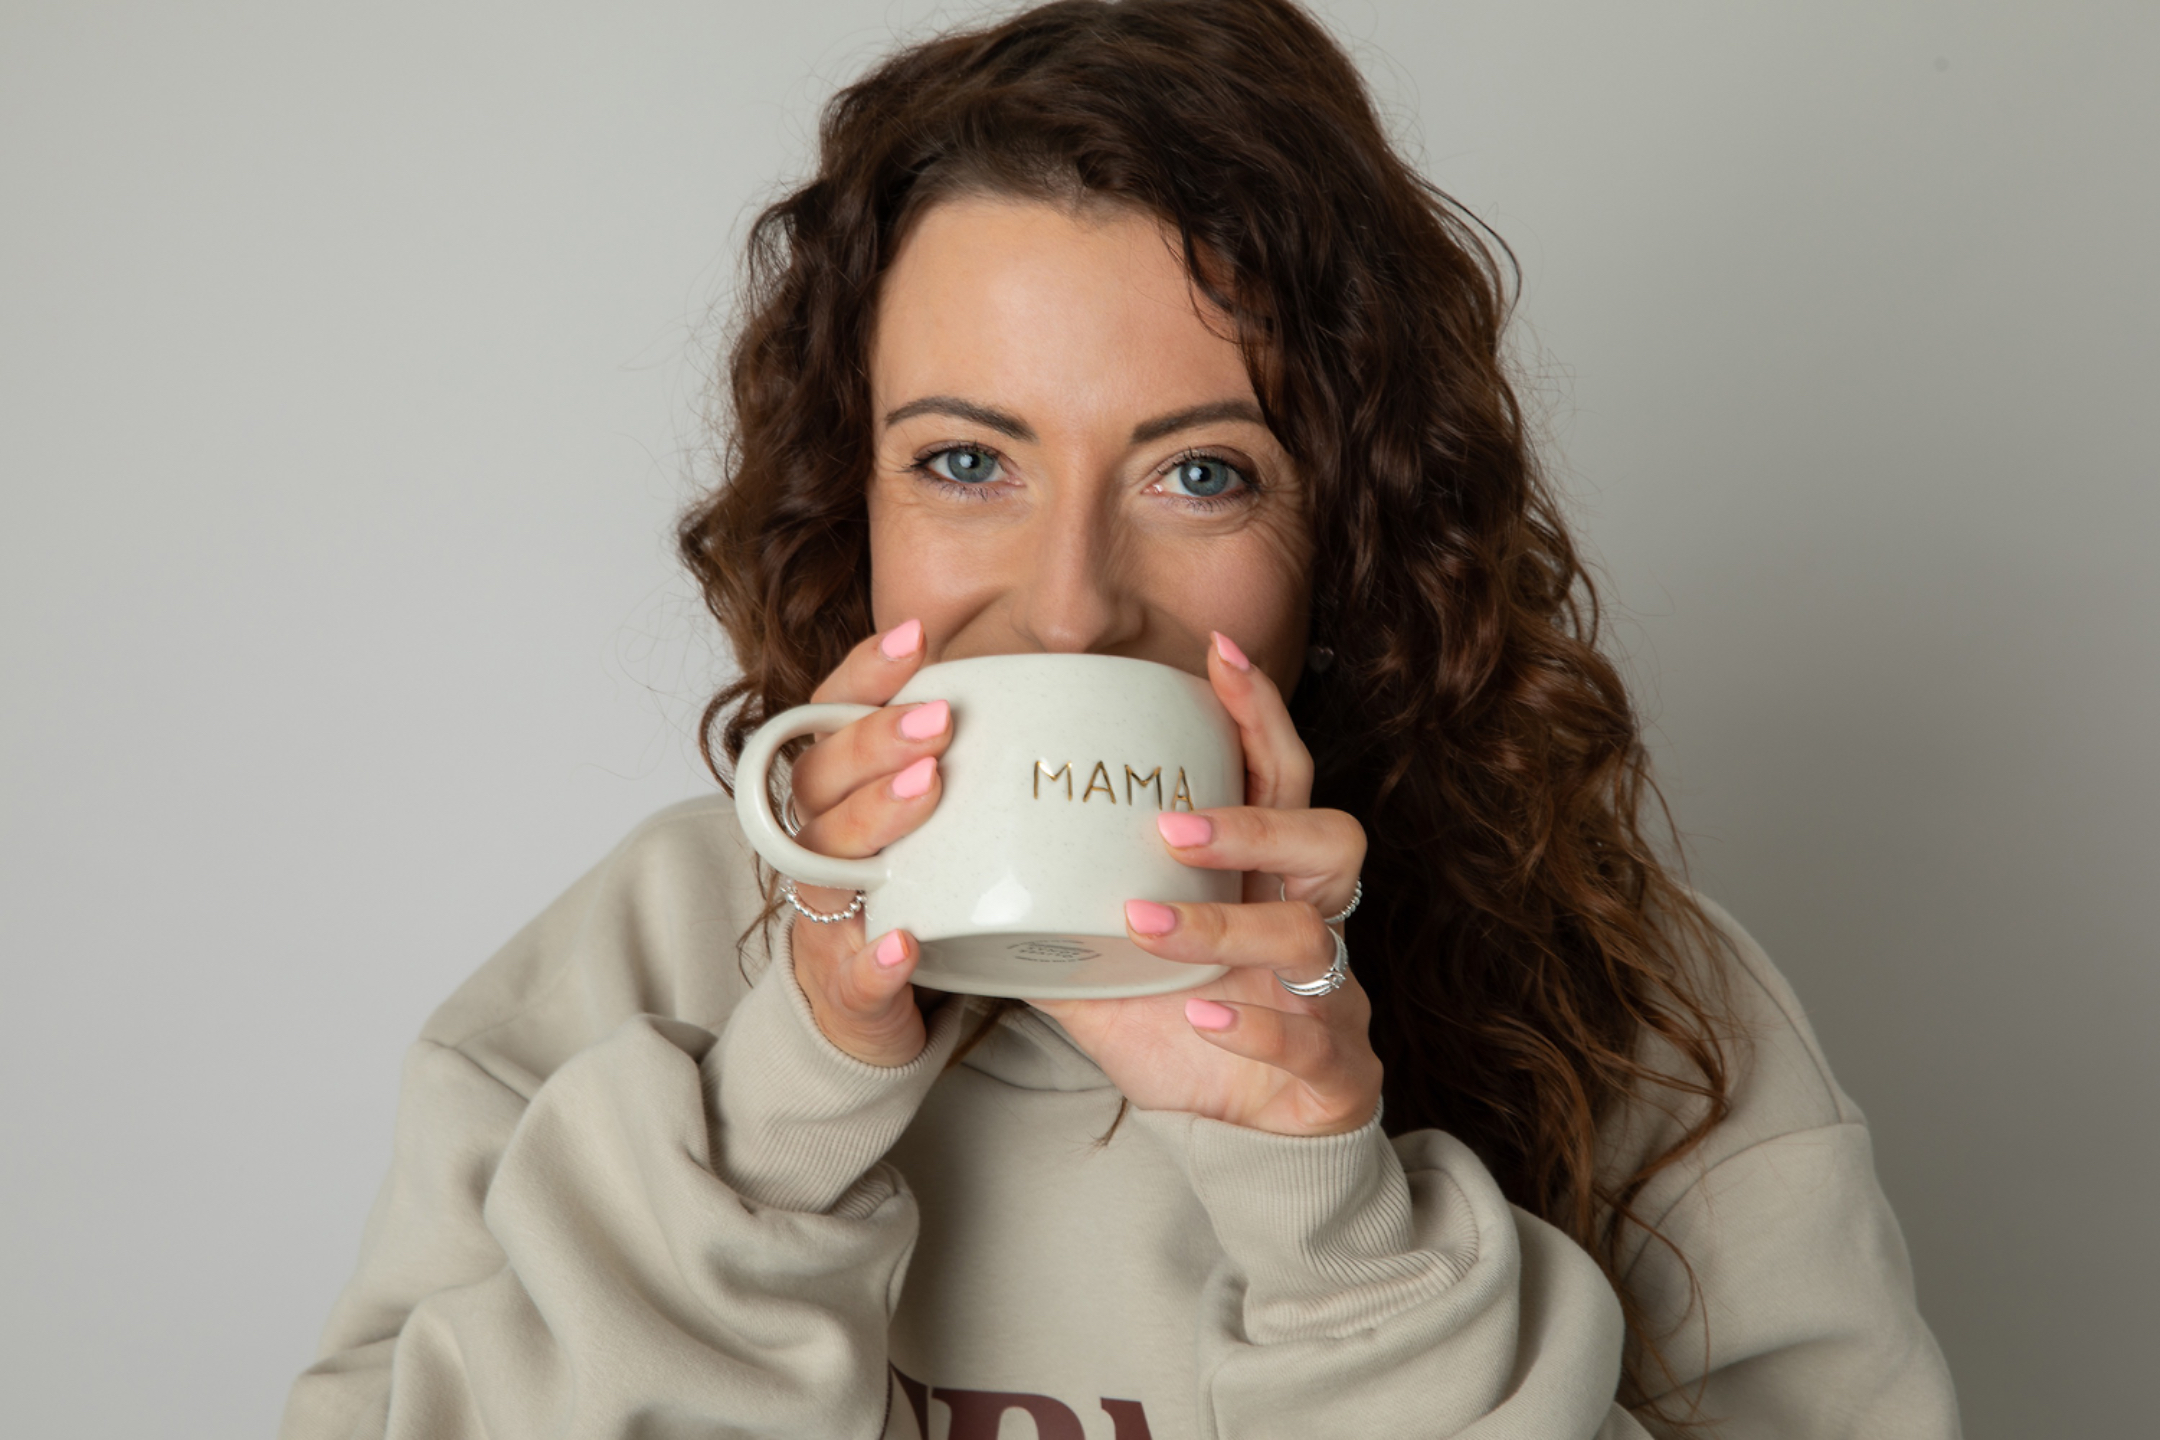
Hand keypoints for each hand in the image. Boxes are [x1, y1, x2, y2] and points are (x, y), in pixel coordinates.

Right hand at [776, 618, 946, 1066]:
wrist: (864, 1007)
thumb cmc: (909, 893)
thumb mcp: (928, 819)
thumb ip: (960, 758)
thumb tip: (1050, 689)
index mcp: (836, 796)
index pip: (829, 717)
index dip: (864, 674)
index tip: (917, 636)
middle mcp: (818, 845)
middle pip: (819, 779)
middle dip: (875, 741)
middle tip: (938, 719)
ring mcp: (826, 916)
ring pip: (825, 860)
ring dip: (874, 819)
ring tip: (928, 788)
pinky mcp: (845, 987)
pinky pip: (852, 972)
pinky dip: (875, 959)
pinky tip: (906, 942)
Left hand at [1031, 633, 1381, 1137]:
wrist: (1254, 1134)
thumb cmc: (1191, 1028)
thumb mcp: (1112, 967)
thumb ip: (1055, 914)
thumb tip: (959, 863)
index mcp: (1266, 877)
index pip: (1278, 776)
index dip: (1260, 715)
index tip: (1218, 654)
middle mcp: (1309, 919)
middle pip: (1327, 837)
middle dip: (1253, 819)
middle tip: (1167, 824)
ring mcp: (1330, 993)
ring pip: (1309, 935)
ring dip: (1227, 922)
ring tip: (1147, 923)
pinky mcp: (1332, 1065)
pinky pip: (1311, 1036)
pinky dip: (1256, 1023)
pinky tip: (1202, 1016)